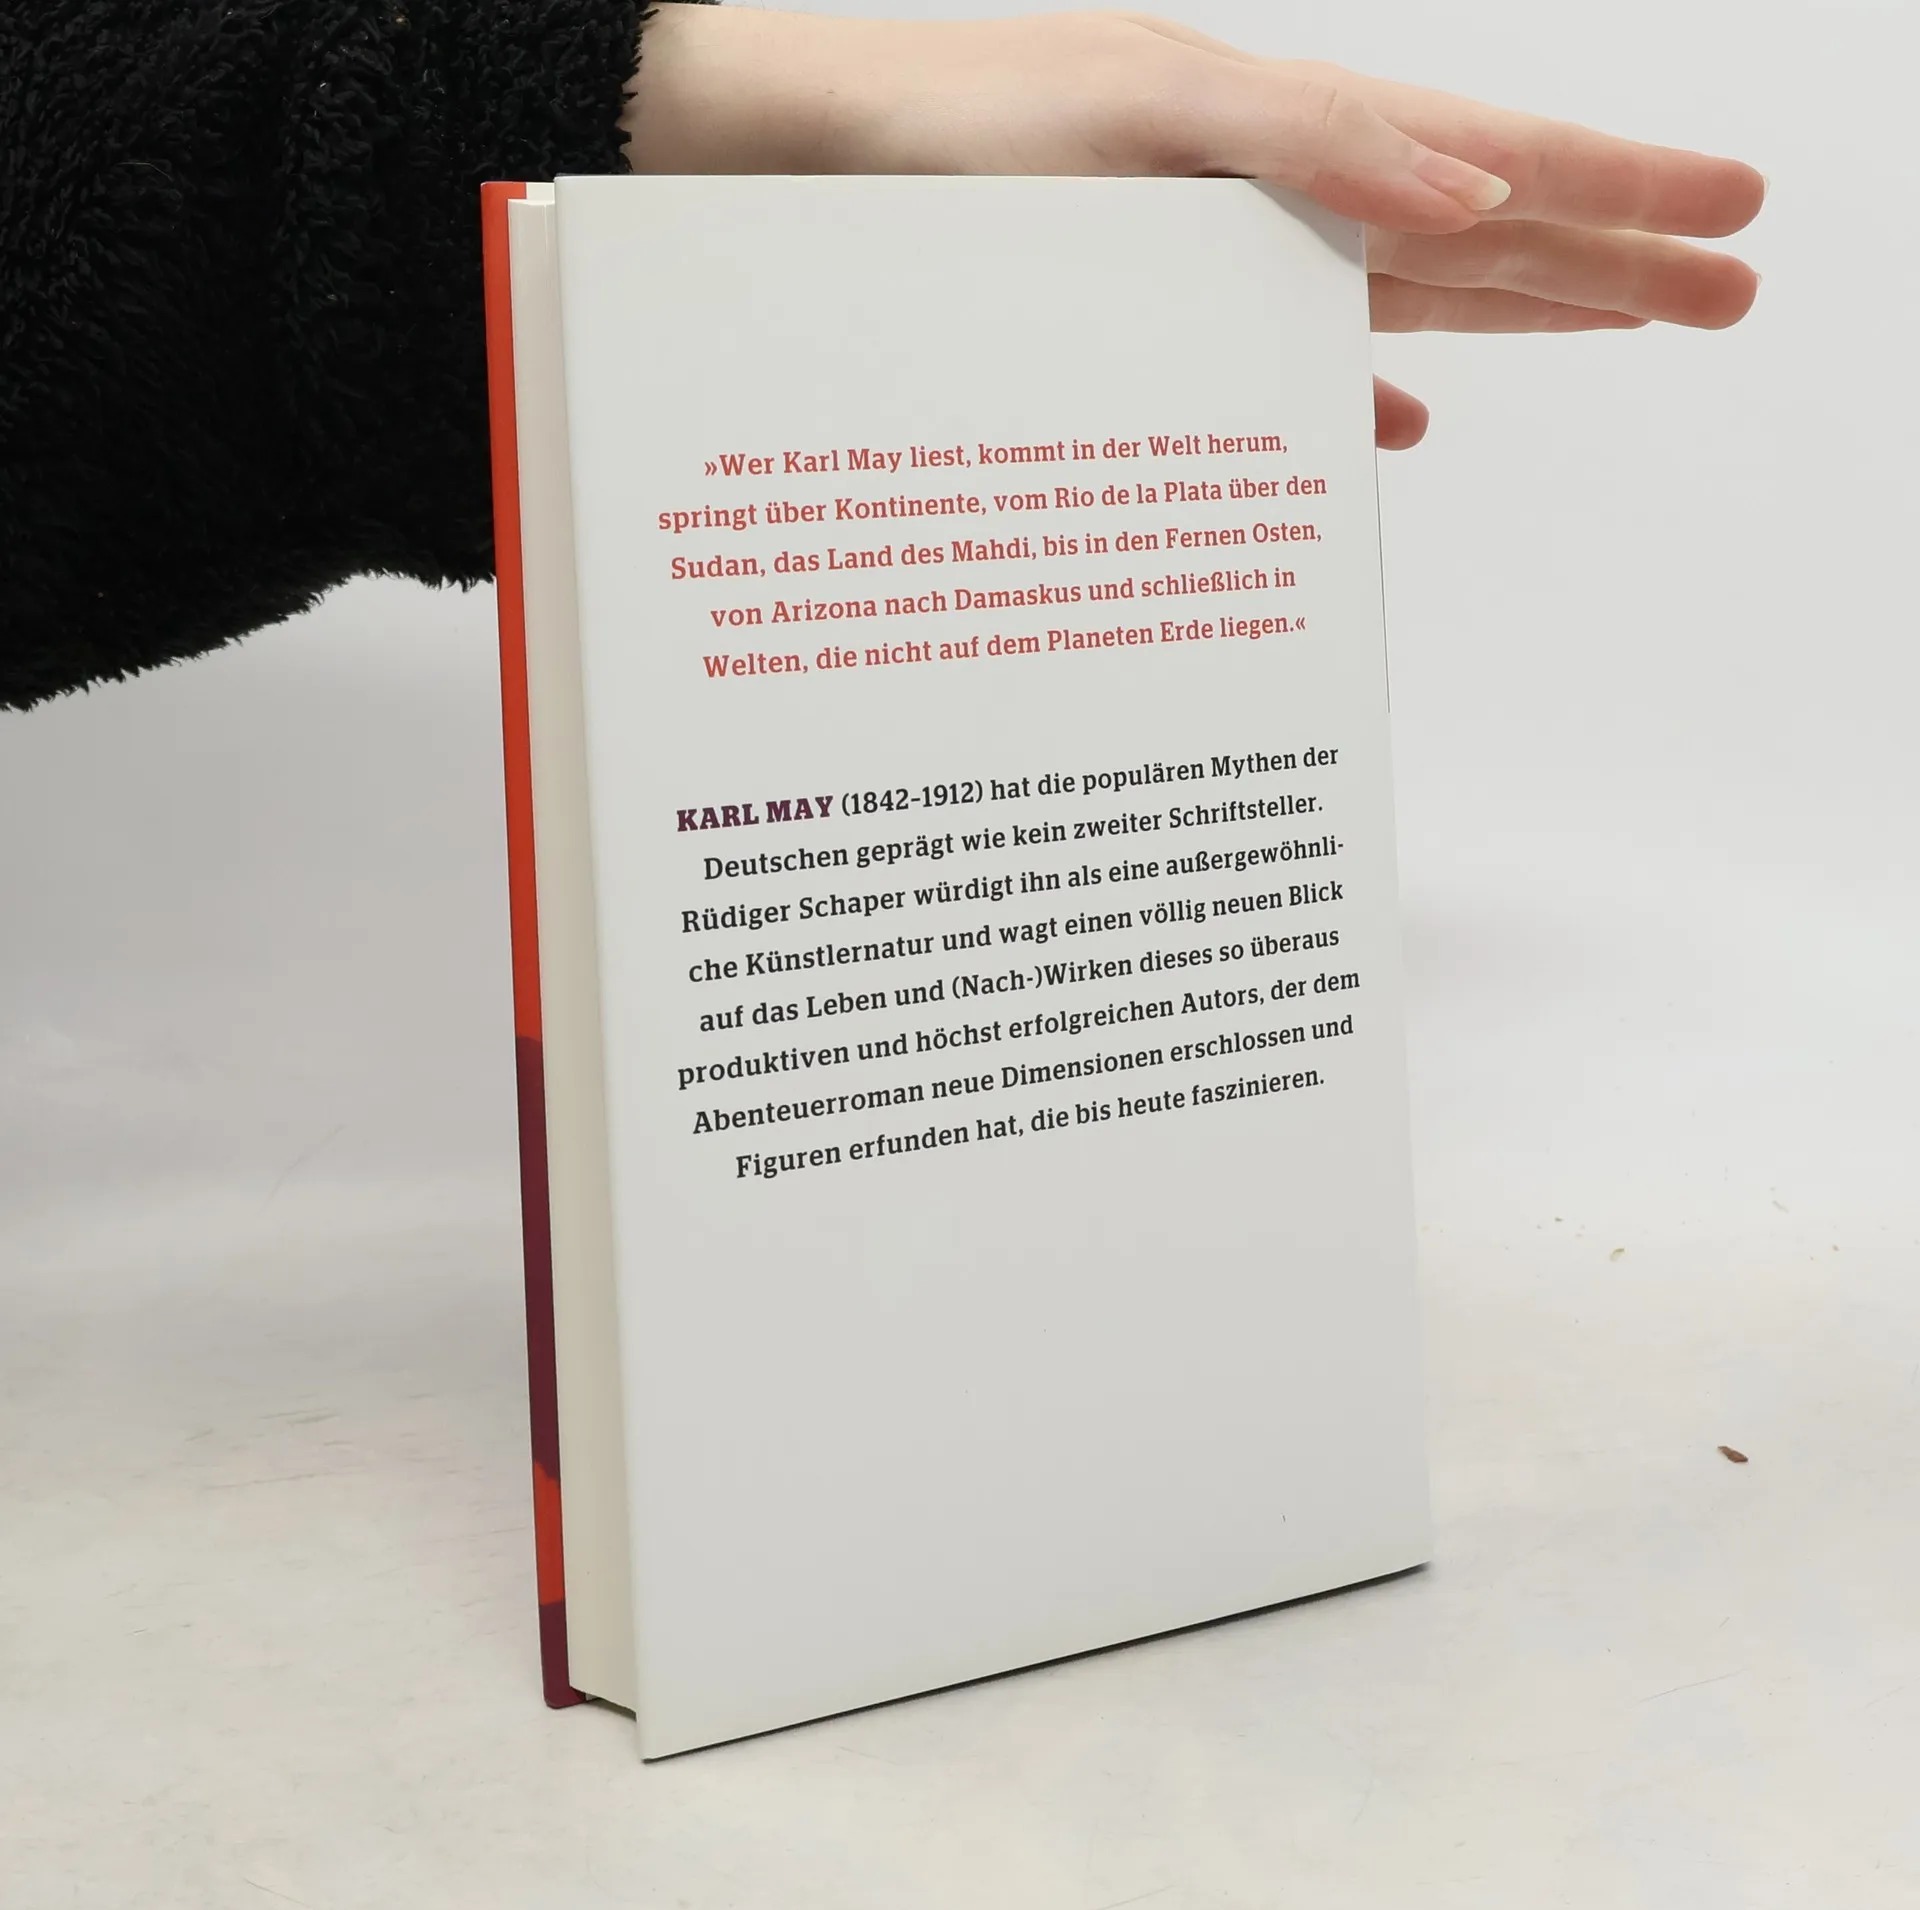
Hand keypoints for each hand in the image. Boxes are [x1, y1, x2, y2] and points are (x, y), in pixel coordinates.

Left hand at [626, 8, 1764, 448]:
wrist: (790, 178)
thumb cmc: (946, 133)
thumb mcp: (1140, 117)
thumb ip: (1310, 149)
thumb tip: (1477, 201)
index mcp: (1284, 131)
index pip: (1493, 163)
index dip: (1619, 195)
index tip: (1739, 217)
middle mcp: (1266, 196)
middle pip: (1477, 230)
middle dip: (1608, 261)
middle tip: (1733, 291)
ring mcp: (1214, 264)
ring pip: (1398, 292)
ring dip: (1513, 315)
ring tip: (1618, 328)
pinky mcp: (1145, 326)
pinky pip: (1281, 358)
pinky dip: (1347, 388)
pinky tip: (1394, 414)